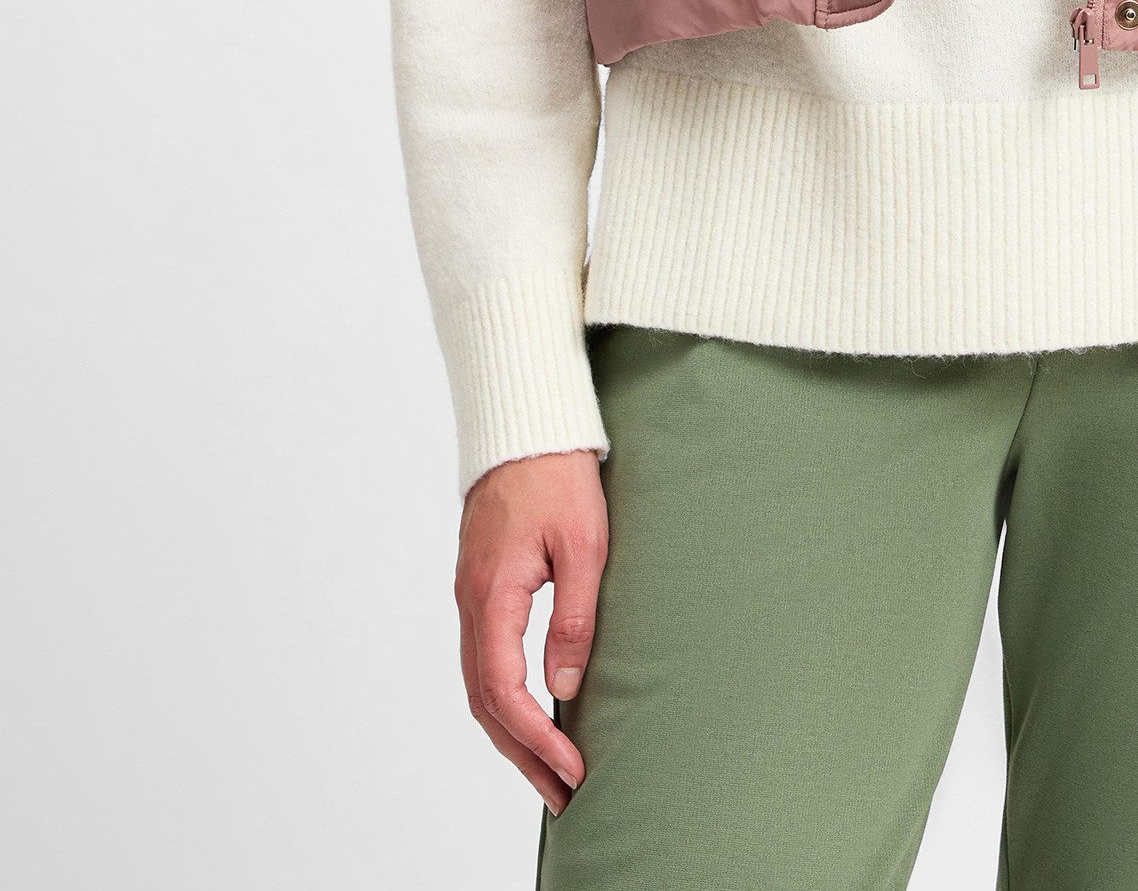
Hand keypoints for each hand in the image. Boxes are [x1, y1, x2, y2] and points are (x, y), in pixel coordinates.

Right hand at [454, 450, 607, 813]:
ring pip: (480, 685)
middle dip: (522, 753)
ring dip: (512, 733)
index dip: (536, 738)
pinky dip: (504, 699)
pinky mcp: (481, 588)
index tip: (571, 767)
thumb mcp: (583, 543)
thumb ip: (572, 616)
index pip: (504, 690)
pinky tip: (530, 715)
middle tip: (563, 793)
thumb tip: (564, 686)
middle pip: (485, 701)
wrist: (525, 426)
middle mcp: (471, 603)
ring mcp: (471, 596)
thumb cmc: (557, 475)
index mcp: (491, 595)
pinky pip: (484, 660)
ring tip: (550, 771)